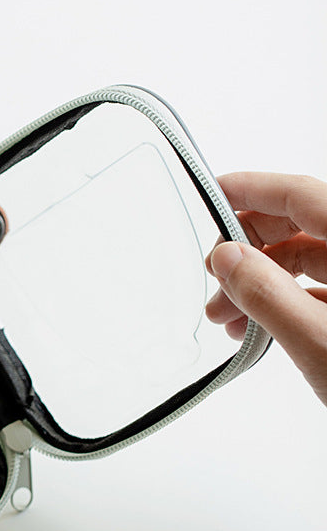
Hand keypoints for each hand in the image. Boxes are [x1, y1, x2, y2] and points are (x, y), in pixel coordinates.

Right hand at [205, 172, 326, 405]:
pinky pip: (321, 288)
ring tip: (228, 317)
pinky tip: (259, 327)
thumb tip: (228, 258)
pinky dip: (285, 301)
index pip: (302, 195)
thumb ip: (267, 293)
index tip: (215, 191)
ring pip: (308, 261)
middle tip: (214, 275)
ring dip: (261, 281)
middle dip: (249, 247)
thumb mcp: (318, 340)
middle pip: (302, 225)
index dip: (253, 190)